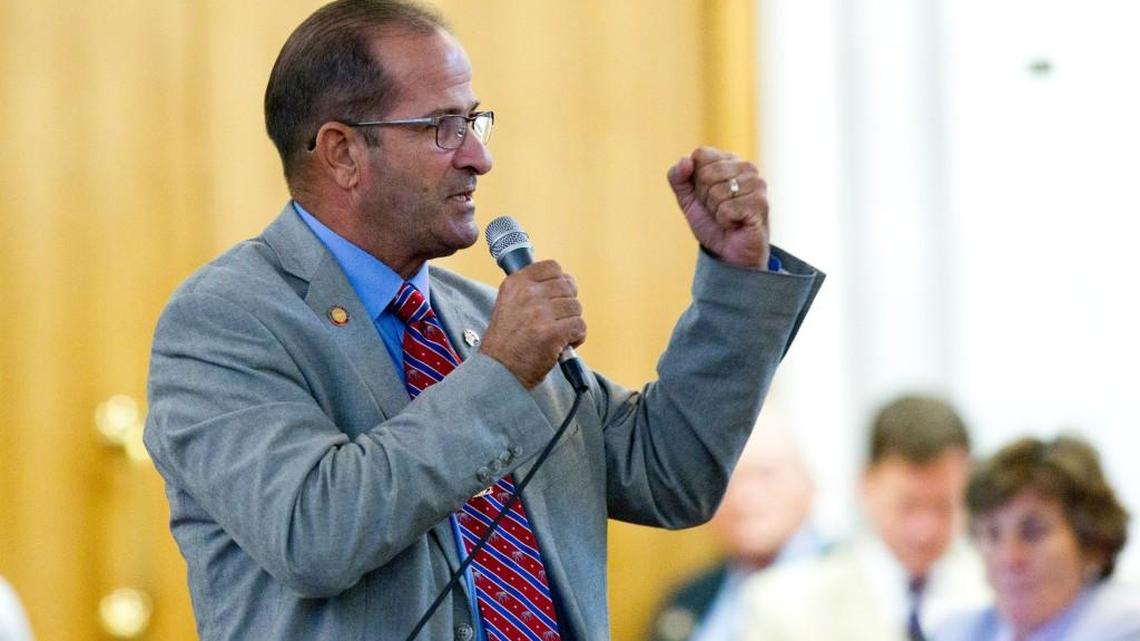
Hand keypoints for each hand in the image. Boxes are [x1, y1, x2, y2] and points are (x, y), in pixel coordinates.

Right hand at [479, 260, 586, 388]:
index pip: (552, 267)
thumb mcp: (509, 304)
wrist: (498, 372)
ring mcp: (540, 313)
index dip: (559, 282)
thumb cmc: (507, 342)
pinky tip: (561, 345)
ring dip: (571, 323)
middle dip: (566, 305)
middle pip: (568, 287)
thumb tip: (566, 280)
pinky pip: (580, 326)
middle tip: (554, 321)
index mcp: (515, 283)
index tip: (554, 297)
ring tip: (555, 335)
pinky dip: (576, 338)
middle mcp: (527, 294)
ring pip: (576, 308)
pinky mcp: (552, 333)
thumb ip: (532, 289)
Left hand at [667, 146, 770, 268]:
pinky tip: (736, 224)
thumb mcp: (687, 199)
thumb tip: (685, 160)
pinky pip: (727, 209)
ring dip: (716, 211)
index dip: (695, 179)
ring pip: (717, 192)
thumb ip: (678, 178)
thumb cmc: (712, 223)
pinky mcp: (761, 203)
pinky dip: (725, 221)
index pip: (700, 155)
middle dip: (704, 198)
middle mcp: (746, 167)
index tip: (705, 195)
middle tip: (717, 209)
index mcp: (728, 160)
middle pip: (706, 174)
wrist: (729, 253)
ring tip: (728, 217)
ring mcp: (757, 183)